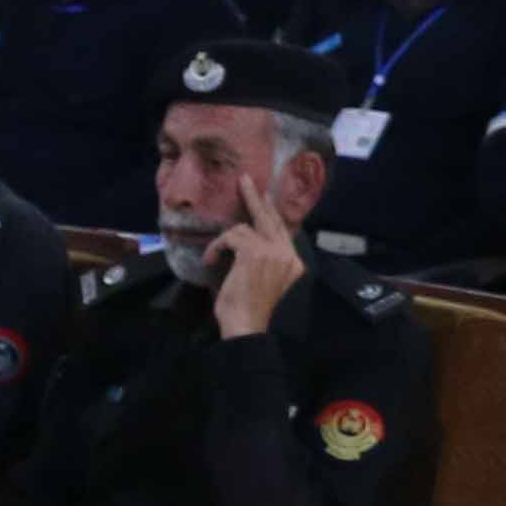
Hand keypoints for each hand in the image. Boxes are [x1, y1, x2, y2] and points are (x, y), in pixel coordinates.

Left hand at [205, 202, 303, 339]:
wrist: (247, 325)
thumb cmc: (251, 309)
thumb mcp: (264, 279)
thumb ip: (264, 258)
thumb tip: (248, 235)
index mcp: (294, 263)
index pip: (283, 230)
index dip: (271, 212)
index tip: (264, 197)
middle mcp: (288, 254)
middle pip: (271, 218)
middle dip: (256, 198)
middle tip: (245, 180)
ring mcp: (273, 252)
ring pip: (244, 228)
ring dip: (224, 241)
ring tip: (213, 255)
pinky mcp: (254, 252)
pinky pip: (231, 236)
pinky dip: (217, 247)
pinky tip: (211, 260)